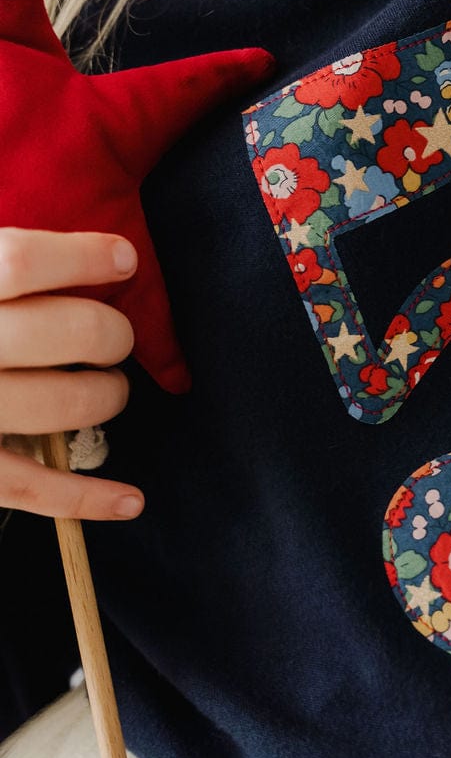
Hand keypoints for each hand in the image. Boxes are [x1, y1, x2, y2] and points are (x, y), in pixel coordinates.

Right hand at [0, 227, 145, 522]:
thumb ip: (2, 268)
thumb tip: (111, 260)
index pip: (21, 263)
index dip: (83, 257)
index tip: (124, 260)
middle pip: (64, 332)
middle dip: (111, 333)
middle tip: (116, 338)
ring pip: (61, 407)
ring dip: (106, 398)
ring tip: (108, 391)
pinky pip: (31, 487)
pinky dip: (86, 498)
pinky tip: (131, 500)